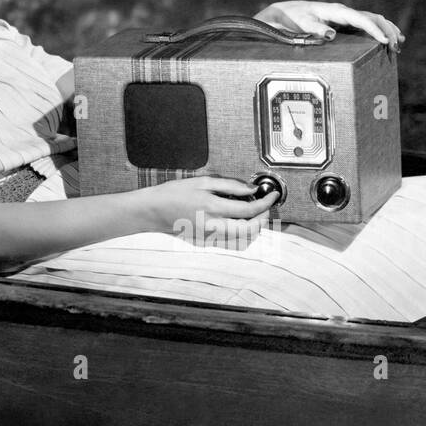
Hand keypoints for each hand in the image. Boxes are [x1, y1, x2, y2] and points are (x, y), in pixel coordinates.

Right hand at [139, 175, 276, 239]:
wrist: (152, 211)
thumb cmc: (173, 193)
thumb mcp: (202, 182)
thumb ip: (229, 185)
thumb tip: (251, 189)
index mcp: (212, 208)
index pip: (249, 209)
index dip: (266, 203)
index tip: (272, 195)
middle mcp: (213, 227)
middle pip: (251, 230)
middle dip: (263, 218)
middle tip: (265, 205)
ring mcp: (210, 238)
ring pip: (244, 240)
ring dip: (255, 228)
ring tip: (253, 213)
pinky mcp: (206, 244)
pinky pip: (233, 243)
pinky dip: (242, 233)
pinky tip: (239, 221)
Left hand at [255, 0, 403, 51]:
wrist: (285, 13)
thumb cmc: (292, 18)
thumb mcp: (300, 23)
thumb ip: (314, 28)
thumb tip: (332, 34)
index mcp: (335, 11)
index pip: (361, 19)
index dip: (374, 29)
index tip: (384, 41)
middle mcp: (343, 12)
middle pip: (372, 18)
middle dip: (386, 31)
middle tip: (395, 47)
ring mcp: (345, 17)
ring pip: (372, 20)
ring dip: (387, 30)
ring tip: (398, 43)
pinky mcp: (344, 23)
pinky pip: (366, 25)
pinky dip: (379, 30)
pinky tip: (388, 39)